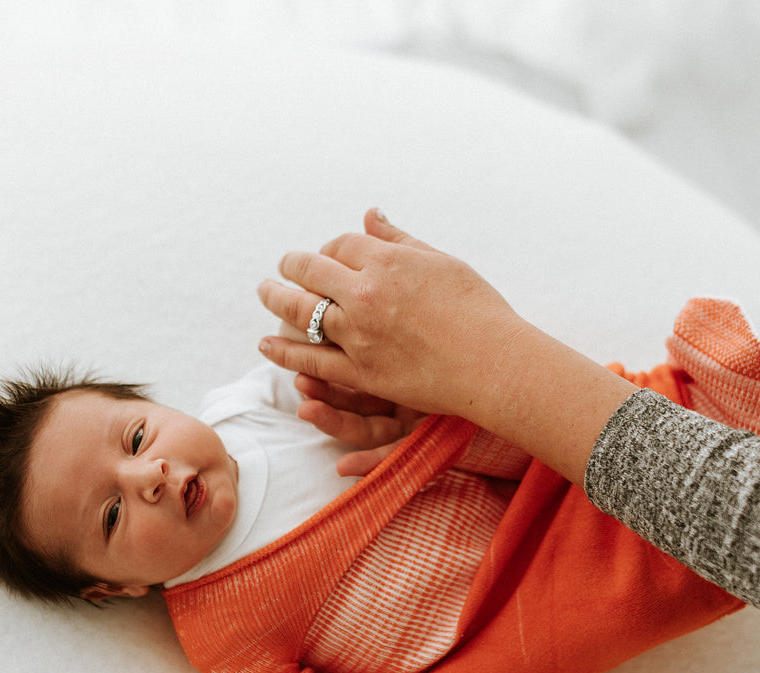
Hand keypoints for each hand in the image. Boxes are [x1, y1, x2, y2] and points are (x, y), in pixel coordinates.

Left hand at [259, 208, 636, 484]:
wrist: (494, 362)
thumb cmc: (479, 310)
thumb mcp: (441, 262)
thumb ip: (400, 240)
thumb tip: (371, 214)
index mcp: (387, 261)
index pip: (340, 244)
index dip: (328, 248)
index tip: (326, 254)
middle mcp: (366, 293)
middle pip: (311, 271)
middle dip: (292, 266)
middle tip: (282, 267)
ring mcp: (360, 334)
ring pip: (302, 313)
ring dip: (277, 300)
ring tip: (265, 293)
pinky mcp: (361, 373)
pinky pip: (311, 359)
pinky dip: (284, 352)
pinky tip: (266, 345)